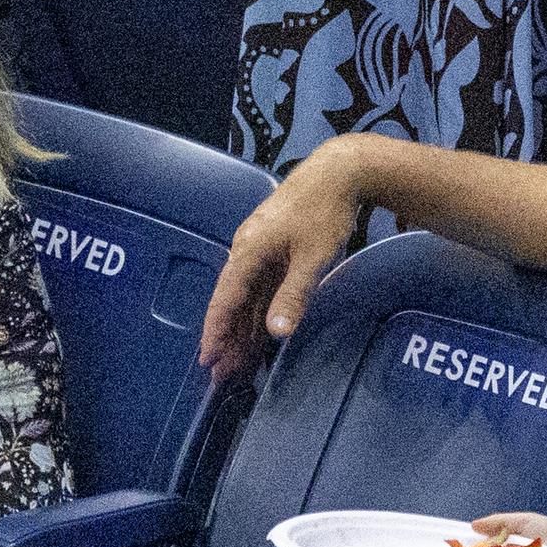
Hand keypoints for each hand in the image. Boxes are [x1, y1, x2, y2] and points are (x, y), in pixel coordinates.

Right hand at [196, 138, 363, 382]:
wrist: (338, 172)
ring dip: (241, 329)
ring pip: (246, 298)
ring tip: (238, 362)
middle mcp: (246, 252)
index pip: (225, 300)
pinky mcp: (273, 249)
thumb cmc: (324, 211)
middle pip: (232, 303)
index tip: (209, 358)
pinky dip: (257, 312)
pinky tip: (259, 332)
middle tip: (222, 374)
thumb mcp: (311, 259)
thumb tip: (276, 333)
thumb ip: (293, 296)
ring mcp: (259, 250)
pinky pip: (259, 288)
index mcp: (248, 252)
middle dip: (227, 339)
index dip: (216, 332)